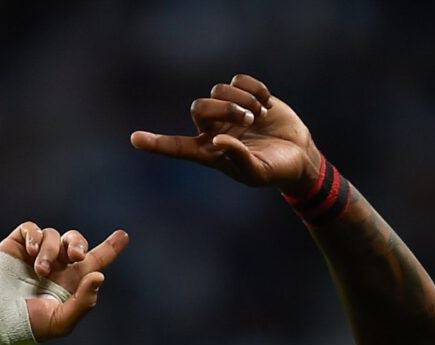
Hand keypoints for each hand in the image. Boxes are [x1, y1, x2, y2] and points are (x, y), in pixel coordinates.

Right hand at [0, 223, 127, 340]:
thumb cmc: (27, 327)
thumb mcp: (61, 322)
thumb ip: (83, 302)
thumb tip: (99, 275)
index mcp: (70, 282)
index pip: (95, 261)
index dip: (110, 248)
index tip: (124, 235)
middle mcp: (56, 265)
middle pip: (75, 241)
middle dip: (78, 244)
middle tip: (76, 257)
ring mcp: (35, 254)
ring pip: (54, 236)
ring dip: (51, 251)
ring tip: (41, 272)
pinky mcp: (16, 245)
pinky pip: (32, 229)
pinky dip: (35, 237)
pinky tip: (33, 254)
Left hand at [130, 73, 322, 192]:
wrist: (300, 155)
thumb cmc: (276, 171)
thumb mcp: (258, 172)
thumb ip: (237, 159)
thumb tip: (217, 140)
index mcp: (210, 153)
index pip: (178, 148)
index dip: (157, 143)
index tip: (135, 139)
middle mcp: (214, 129)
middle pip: (200, 107)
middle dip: (224, 109)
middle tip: (250, 120)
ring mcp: (229, 111)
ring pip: (219, 91)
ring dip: (242, 100)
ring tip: (260, 115)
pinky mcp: (247, 95)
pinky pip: (239, 80)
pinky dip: (254, 89)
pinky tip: (267, 104)